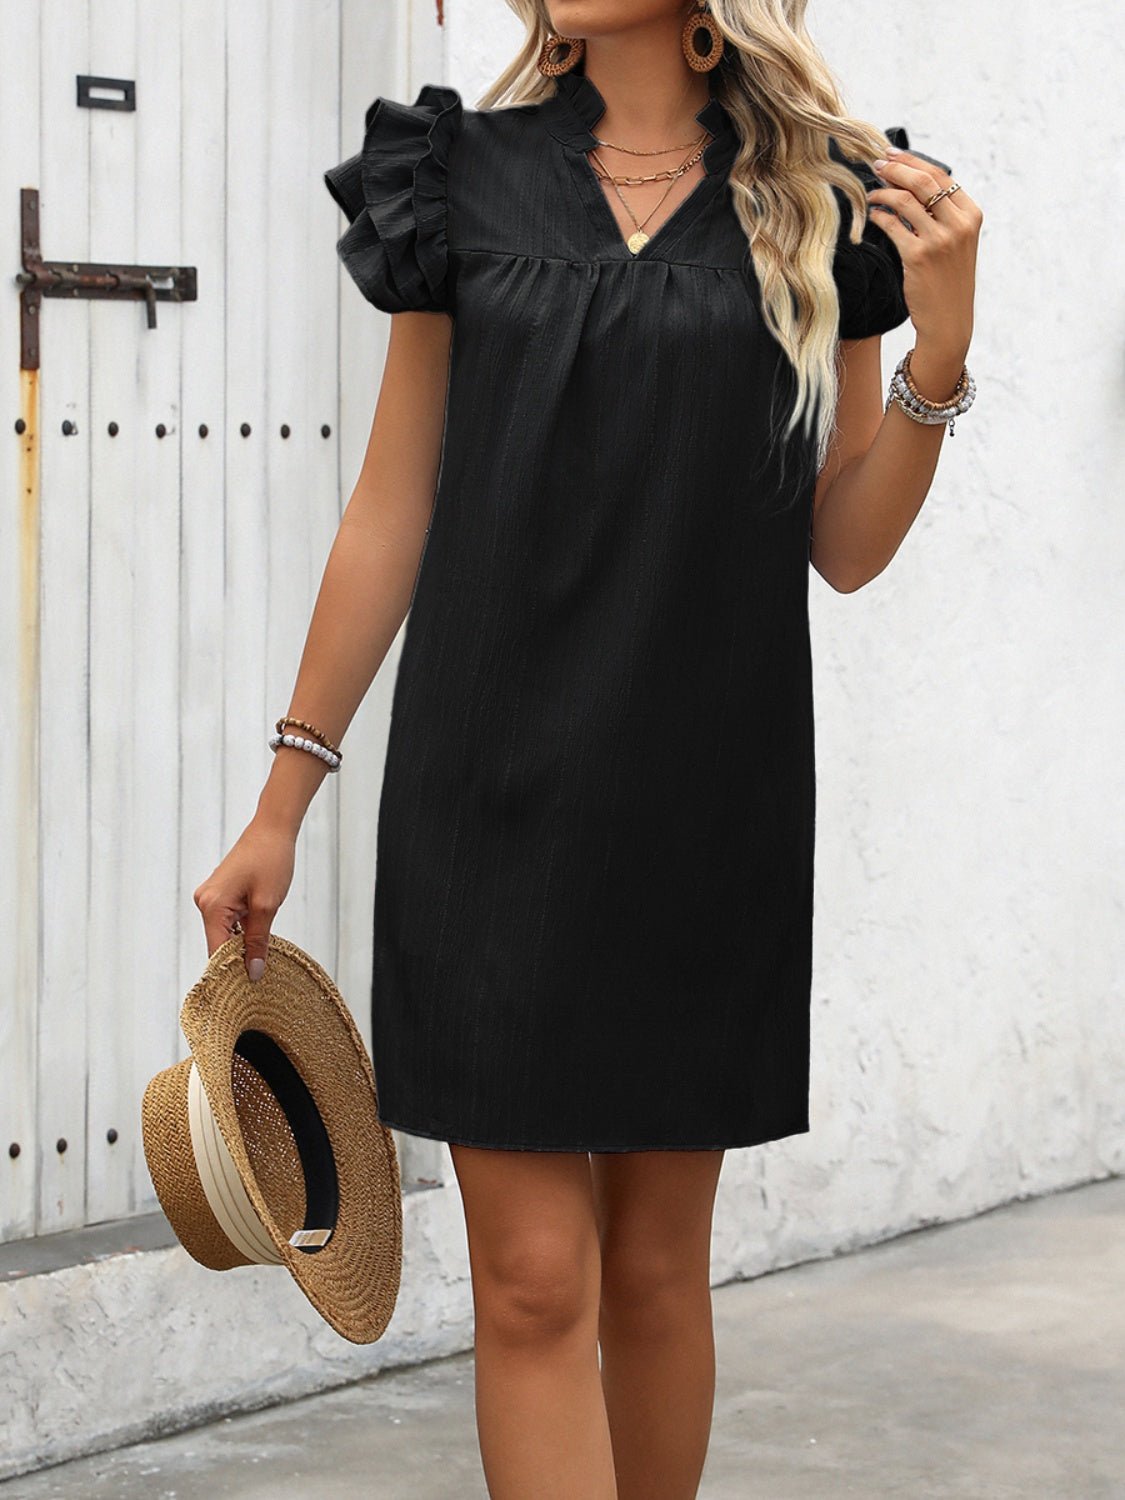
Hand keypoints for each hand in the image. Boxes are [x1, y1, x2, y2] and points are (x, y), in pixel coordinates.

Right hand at [192, 816, 296, 979]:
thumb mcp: (267, 906)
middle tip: (260, 982)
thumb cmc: (271, 862)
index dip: (231, 974)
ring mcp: (210, 898)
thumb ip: (258, 941)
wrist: (272, 830)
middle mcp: (204, 903)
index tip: (248, 993)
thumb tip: (253, 973)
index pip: (217, 953)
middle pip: (219, 945)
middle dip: (237, 962)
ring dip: (241, 947)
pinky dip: (241, 933)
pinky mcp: (219, 895)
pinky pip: (227, 923)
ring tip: (261, 966)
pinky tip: (258, 943)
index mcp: (211, 907)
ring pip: (224, 935)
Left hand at [866, 148, 982, 357]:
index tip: (893, 155)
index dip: (913, 161)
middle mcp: (959, 224)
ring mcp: (940, 240)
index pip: (941, 175)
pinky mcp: (919, 256)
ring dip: (883, 191)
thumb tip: (910, 185)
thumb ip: (942, 215)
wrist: (949, 320)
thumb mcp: (956, 242)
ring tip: (870, 191)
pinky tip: (872, 214)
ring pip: (907, 200)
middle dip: (896, 168)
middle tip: (876, 163)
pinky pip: (893, 225)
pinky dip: (880, 215)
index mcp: (971, 214)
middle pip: (924, 181)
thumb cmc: (948, 280)